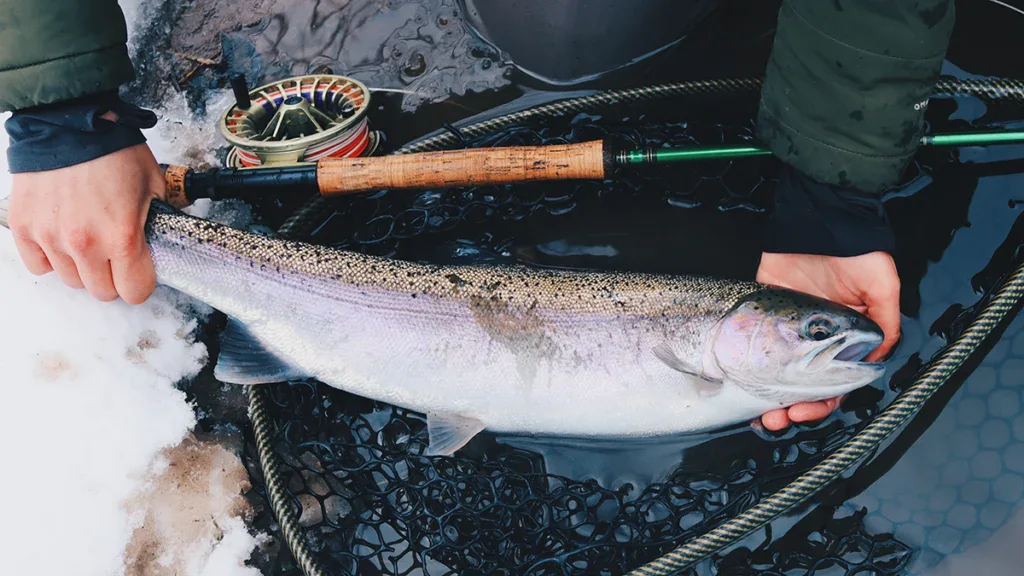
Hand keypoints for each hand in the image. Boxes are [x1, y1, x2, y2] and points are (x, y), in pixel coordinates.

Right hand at [6, 142, 165, 303]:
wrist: (69, 122)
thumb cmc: (113, 150)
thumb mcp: (153, 186)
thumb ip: (156, 223)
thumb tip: (158, 244)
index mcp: (122, 237)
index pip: (134, 291)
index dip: (141, 282)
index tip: (140, 270)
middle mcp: (84, 244)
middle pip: (102, 291)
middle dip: (113, 277)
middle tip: (115, 255)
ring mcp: (51, 238)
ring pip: (71, 280)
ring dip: (82, 267)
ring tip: (89, 239)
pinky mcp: (25, 228)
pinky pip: (39, 265)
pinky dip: (51, 258)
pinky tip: (63, 238)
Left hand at [755, 251, 900, 430]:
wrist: (822, 219)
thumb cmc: (859, 251)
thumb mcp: (882, 286)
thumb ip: (883, 322)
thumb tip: (875, 359)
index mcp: (849, 338)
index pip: (837, 381)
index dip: (824, 401)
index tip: (806, 411)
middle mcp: (818, 339)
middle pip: (804, 384)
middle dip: (793, 407)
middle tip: (778, 420)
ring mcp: (789, 328)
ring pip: (777, 373)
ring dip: (769, 397)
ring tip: (761, 415)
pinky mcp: (764, 312)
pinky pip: (755, 346)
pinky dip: (748, 369)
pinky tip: (740, 387)